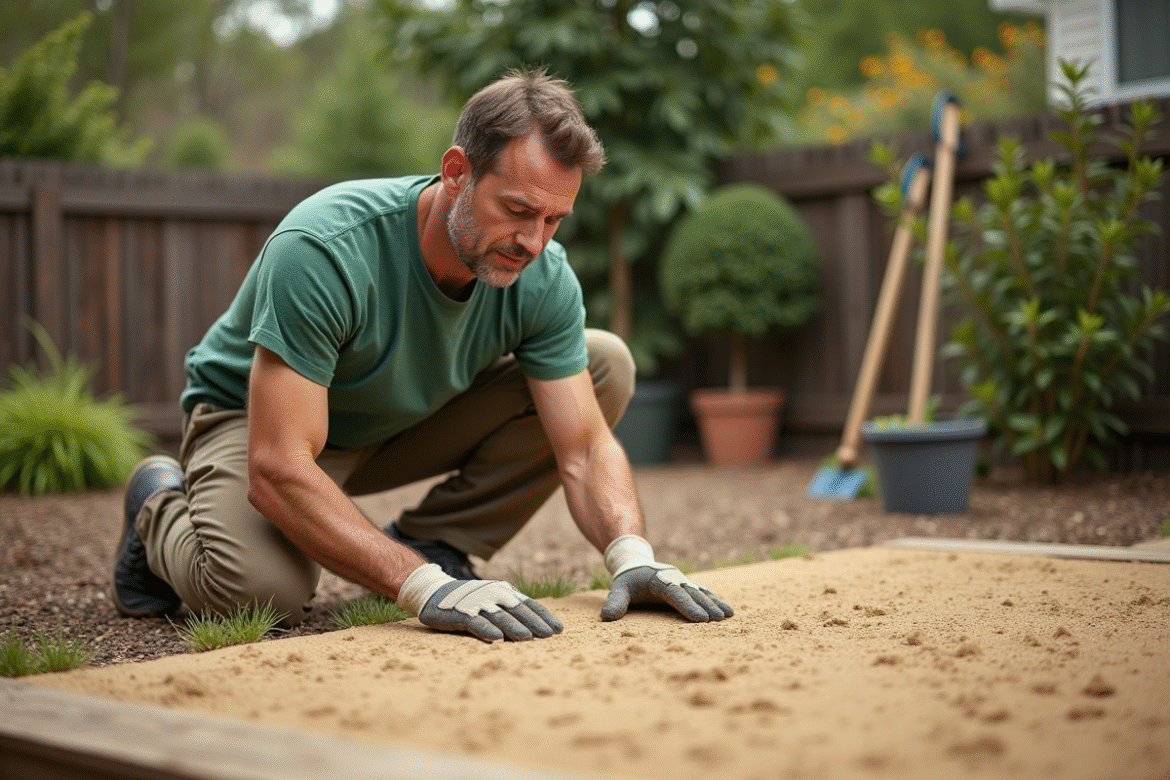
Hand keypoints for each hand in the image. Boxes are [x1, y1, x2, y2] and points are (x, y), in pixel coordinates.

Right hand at [398, 563, 562, 641]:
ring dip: (513, 627)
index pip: (530, 605)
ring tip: (527, 639)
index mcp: (506, 593)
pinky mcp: (461, 613)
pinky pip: (475, 622)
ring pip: (499, 616)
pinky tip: (496, 639)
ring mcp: (478, 603)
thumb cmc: (472, 601)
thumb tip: (538, 629)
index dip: (544, 617)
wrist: (435, 592)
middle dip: (534, 623)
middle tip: (548, 636)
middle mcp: (494, 595)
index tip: (558, 630)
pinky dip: (486, 630)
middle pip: (518, 611)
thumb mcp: (494, 601)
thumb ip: (512, 611)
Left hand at [600, 535, 733, 622]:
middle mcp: (674, 578)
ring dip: (714, 603)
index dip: (688, 607)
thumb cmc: (627, 581)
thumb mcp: (618, 589)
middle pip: (692, 593)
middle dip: (706, 606)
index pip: (675, 594)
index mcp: (658, 579)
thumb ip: (615, 602)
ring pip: (700, 592)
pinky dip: (715, 600)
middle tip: (719, 620)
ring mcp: (682, 581)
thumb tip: (606, 618)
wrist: (636, 564)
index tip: (701, 620)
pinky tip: (727, 610)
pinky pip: (703, 592)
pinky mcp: (687, 585)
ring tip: (727, 615)